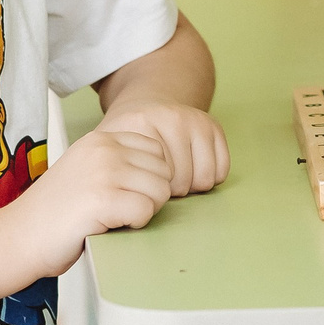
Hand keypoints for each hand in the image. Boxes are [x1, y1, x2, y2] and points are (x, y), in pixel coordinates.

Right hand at [3, 126, 173, 277]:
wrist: (17, 237)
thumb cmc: (55, 214)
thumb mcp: (88, 171)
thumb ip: (121, 164)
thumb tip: (167, 174)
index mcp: (101, 139)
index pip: (158, 150)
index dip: (149, 178)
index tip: (124, 194)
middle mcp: (104, 148)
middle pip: (165, 171)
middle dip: (150, 196)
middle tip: (117, 210)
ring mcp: (103, 171)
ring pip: (161, 191)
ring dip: (143, 212)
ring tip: (111, 218)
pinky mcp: (102, 199)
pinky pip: (146, 212)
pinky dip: (133, 226)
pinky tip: (106, 226)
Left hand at [96, 99, 230, 196]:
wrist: (144, 109)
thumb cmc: (122, 146)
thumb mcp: (102, 156)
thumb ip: (102, 177)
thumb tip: (108, 215)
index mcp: (138, 125)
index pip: (155, 186)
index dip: (146, 199)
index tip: (135, 191)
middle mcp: (169, 117)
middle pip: (181, 185)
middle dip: (169, 193)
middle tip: (155, 184)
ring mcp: (194, 119)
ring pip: (204, 180)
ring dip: (190, 186)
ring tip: (172, 179)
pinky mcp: (213, 125)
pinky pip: (221, 170)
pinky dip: (209, 176)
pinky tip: (191, 170)